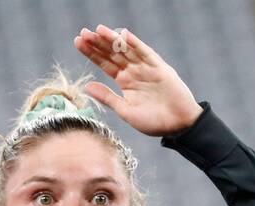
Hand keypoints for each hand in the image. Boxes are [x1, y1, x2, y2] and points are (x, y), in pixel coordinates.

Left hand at [73, 25, 203, 135]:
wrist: (177, 126)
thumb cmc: (152, 121)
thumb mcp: (124, 110)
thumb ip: (107, 97)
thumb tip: (86, 86)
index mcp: (124, 81)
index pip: (105, 63)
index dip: (92, 53)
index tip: (78, 42)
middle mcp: (134, 72)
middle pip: (113, 54)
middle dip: (98, 43)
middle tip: (83, 32)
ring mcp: (147, 68)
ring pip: (127, 50)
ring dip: (113, 39)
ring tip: (98, 30)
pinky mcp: (160, 69)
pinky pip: (146, 54)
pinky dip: (136, 44)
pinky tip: (124, 35)